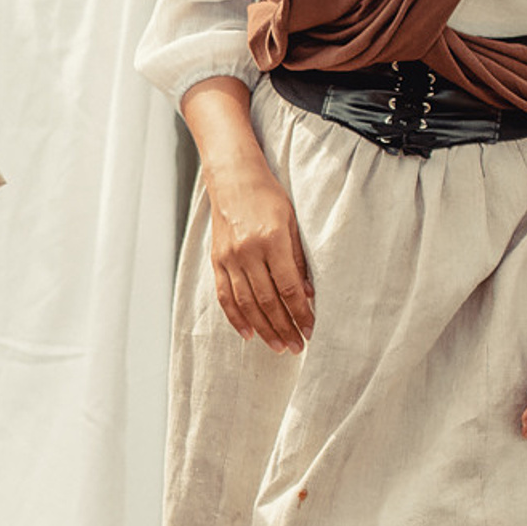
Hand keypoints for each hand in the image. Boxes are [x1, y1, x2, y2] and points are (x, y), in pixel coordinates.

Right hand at [202, 156, 314, 351]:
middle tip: (296, 346)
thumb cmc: (267, 197)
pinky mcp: (217, 260)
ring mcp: (229, 257)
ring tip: (277, 346)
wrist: (233, 179)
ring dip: (264, 328)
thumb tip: (306, 294)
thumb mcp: (291, 223)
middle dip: (284, 327)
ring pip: (246, 303)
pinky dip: (236, 317)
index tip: (310, 329)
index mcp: (271, 240)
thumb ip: (298, 260)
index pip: (288, 287)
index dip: (299, 312)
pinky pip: (225, 295)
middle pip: (267, 300)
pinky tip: (249, 333)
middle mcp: (248, 251)